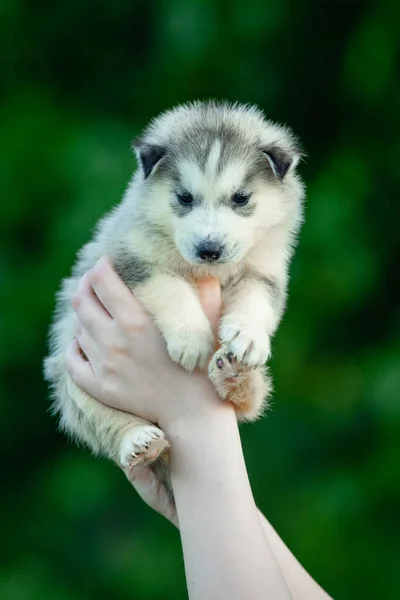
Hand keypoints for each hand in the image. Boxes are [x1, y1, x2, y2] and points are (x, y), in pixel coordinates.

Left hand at [65, 258, 222, 524]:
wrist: (194, 417)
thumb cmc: (206, 367)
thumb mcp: (210, 324)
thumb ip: (205, 292)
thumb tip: (205, 269)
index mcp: (136, 320)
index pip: (102, 280)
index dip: (101, 266)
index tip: (108, 263)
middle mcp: (113, 340)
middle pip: (82, 300)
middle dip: (87, 285)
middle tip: (96, 281)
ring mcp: (103, 366)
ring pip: (79, 328)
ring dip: (86, 315)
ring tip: (99, 312)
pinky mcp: (99, 387)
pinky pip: (73, 360)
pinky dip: (75, 346)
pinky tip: (84, 341)